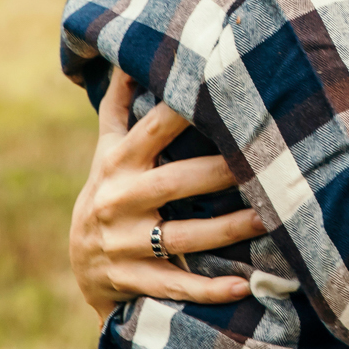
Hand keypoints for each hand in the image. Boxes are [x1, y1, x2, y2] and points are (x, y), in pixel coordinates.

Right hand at [69, 69, 262, 318]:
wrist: (81, 264)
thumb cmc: (109, 192)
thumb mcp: (106, 152)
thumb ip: (118, 107)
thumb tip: (127, 58)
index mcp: (117, 164)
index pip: (150, 131)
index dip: (179, 112)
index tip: (215, 92)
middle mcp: (118, 201)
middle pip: (174, 183)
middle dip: (218, 173)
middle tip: (264, 161)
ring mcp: (125, 244)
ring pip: (181, 236)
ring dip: (226, 229)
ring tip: (268, 218)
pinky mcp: (135, 281)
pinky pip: (176, 285)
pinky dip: (208, 289)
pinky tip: (243, 285)